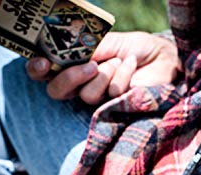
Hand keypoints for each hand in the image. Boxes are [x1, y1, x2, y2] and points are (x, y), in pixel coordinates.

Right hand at [26, 32, 179, 104]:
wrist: (163, 58)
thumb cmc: (134, 47)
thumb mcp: (108, 40)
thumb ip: (86, 47)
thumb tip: (69, 53)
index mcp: (73, 65)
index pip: (44, 72)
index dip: (37, 69)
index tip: (43, 62)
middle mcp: (80, 84)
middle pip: (56, 91)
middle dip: (70, 78)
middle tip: (91, 66)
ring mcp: (97, 99)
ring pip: (85, 94)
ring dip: (105, 73)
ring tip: (121, 61)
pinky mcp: (114, 109)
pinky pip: (110, 94)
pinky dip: (122, 75)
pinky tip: (131, 66)